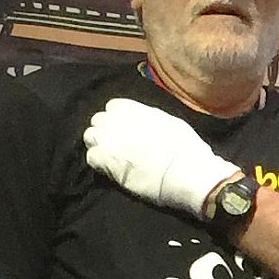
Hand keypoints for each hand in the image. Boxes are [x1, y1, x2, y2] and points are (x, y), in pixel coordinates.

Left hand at [84, 99, 235, 220]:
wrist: (187, 171)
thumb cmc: (188, 150)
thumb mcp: (172, 124)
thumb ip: (153, 120)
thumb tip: (150, 126)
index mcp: (136, 109)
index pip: (113, 106)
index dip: (117, 120)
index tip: (124, 131)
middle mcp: (118, 119)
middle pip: (98, 120)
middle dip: (105, 132)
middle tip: (117, 147)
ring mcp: (108, 138)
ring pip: (90, 137)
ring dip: (99, 146)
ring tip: (112, 159)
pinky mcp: (103, 159)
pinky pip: (90, 157)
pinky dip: (98, 164)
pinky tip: (111, 171)